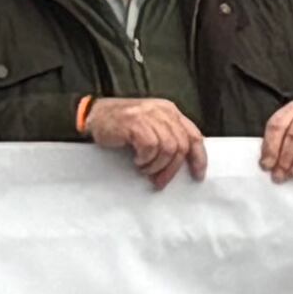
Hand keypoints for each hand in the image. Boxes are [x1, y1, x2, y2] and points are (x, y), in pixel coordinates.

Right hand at [84, 96, 205, 185]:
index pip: (194, 135)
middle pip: (181, 145)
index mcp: (170, 112)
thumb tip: (178, 165)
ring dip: (156, 165)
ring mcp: (149, 116)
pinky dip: (145, 159)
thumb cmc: (120, 124)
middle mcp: (163, 111)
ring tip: (144, 168)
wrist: (93, 115)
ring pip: (168, 148)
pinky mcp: (135, 123)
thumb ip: (166, 138)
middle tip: (160, 181)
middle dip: (172, 169)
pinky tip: (136, 160)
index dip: (199, 157)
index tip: (198, 174)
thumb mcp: (149, 127)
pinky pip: (150, 147)